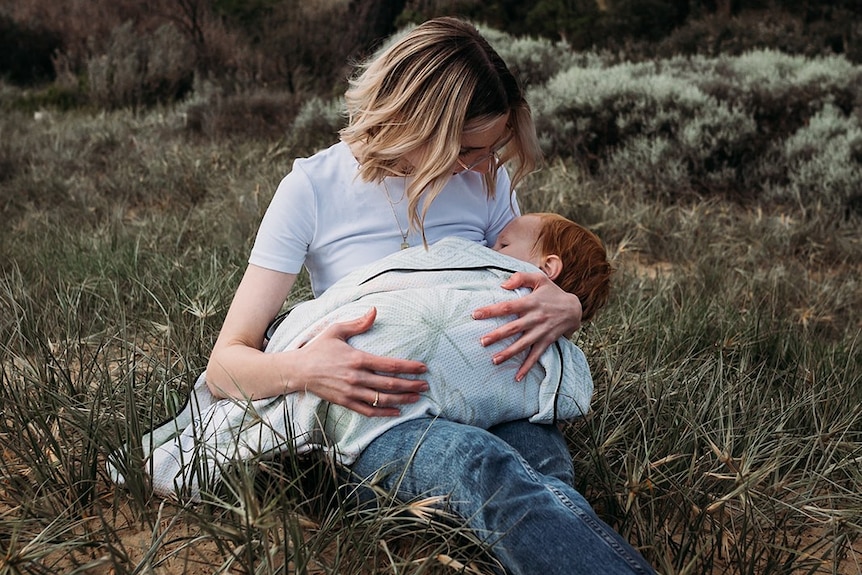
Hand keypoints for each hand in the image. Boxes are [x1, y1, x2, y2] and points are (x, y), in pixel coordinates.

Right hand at [288, 307, 428, 416]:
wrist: (298, 370)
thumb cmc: (318, 348)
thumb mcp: (336, 330)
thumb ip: (358, 323)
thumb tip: (375, 311)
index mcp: (357, 358)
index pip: (390, 364)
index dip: (409, 367)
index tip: (423, 368)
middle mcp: (356, 377)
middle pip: (390, 384)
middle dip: (411, 385)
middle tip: (425, 385)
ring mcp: (351, 392)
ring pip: (382, 399)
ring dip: (402, 399)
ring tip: (417, 398)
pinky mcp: (345, 402)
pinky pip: (368, 411)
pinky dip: (384, 413)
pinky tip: (397, 412)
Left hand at [472, 271, 581, 381]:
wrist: (575, 309)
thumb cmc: (553, 293)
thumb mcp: (540, 279)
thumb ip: (521, 278)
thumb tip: (503, 284)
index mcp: (530, 302)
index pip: (507, 306)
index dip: (491, 310)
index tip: (475, 314)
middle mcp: (535, 318)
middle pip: (513, 328)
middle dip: (497, 335)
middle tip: (482, 341)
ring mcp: (541, 331)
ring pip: (523, 344)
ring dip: (509, 353)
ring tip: (494, 360)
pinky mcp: (547, 341)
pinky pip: (536, 356)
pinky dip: (527, 367)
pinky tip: (517, 377)